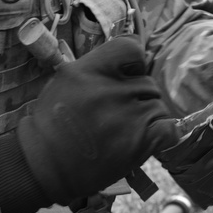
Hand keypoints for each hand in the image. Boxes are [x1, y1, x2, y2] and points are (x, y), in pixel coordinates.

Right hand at [0, 36, 178, 212]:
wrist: (44, 165)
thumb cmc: (53, 122)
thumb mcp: (66, 80)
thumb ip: (96, 68)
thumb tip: (128, 61)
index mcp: (91, 69)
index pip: (132, 47)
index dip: (135, 62)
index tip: (127, 76)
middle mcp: (111, 89)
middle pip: (147, 82)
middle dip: (137, 97)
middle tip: (119, 115)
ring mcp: (127, 115)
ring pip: (157, 106)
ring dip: (147, 118)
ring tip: (125, 131)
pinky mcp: (139, 141)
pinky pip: (168, 129)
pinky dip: (162, 134)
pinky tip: (146, 140)